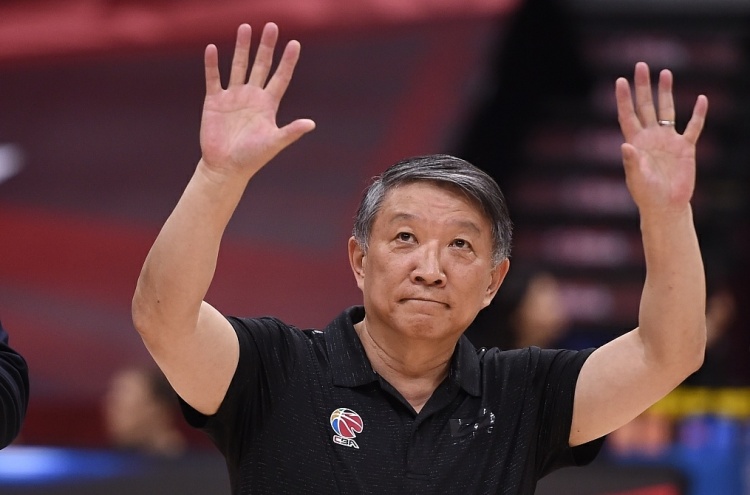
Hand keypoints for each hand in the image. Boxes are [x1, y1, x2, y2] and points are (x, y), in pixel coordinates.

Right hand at [199, 23, 315, 179]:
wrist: (225, 168)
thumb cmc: (252, 158)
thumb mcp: (273, 143)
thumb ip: (291, 132)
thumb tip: (311, 124)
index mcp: (268, 105)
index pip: (281, 77)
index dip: (288, 61)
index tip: (295, 43)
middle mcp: (252, 96)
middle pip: (261, 65)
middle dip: (266, 46)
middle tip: (271, 26)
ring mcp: (233, 97)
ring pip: (239, 66)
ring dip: (242, 48)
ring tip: (246, 27)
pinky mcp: (214, 101)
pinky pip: (214, 78)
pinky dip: (212, 64)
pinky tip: (213, 48)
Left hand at [615, 62, 707, 214]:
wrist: (666, 206)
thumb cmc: (646, 194)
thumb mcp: (636, 179)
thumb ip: (631, 162)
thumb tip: (625, 146)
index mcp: (635, 143)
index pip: (627, 115)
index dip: (623, 98)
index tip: (620, 80)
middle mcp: (651, 137)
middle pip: (646, 106)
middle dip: (643, 87)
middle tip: (641, 65)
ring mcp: (668, 140)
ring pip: (667, 111)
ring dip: (666, 92)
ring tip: (665, 73)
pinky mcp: (685, 148)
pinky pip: (693, 127)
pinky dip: (698, 114)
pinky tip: (701, 99)